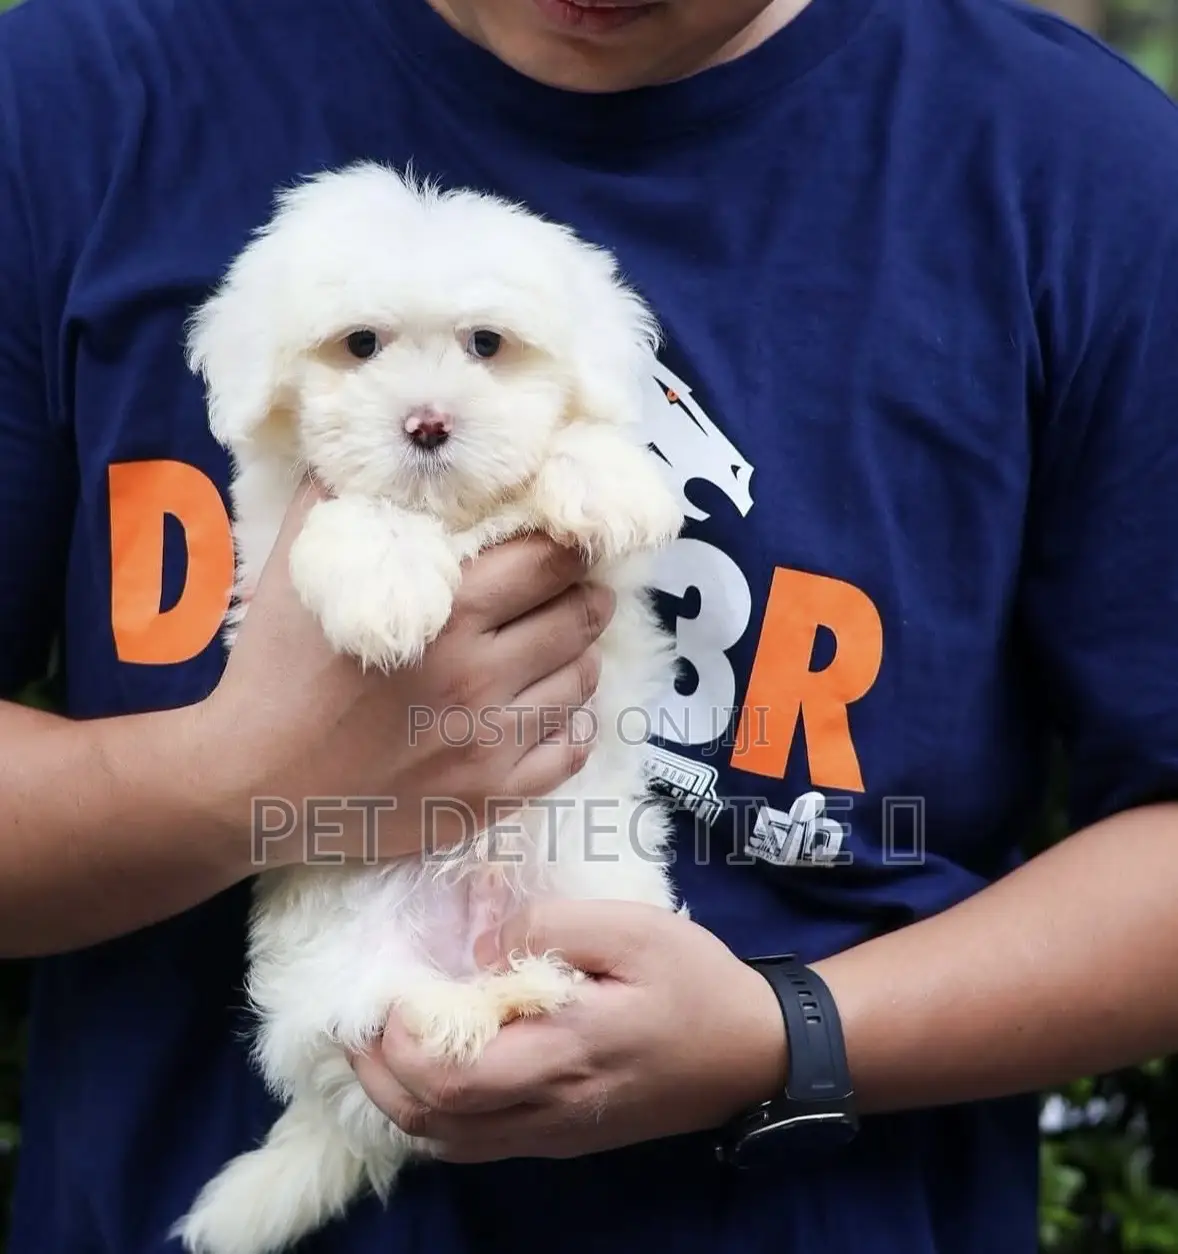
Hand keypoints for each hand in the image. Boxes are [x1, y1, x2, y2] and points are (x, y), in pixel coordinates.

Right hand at [186, 479, 613, 870]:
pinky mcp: (489, 797)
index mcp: (448, 609)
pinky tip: (556, 711)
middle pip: (578, 617)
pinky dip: (574, 727)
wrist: (248, 783)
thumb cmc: (275, 669)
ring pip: (581, 683)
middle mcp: (481, 675)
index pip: (551, 559)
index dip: (569, 544)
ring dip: (580, 657)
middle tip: (574, 590)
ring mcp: (489, 743)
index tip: (566, 542)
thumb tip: (385, 445)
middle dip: (583, 595)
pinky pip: (569, 755)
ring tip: (563, 647)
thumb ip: (345, 496)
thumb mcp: (304, 566)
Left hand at [350, 901, 787, 1160]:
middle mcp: (549, 1108)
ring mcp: (555, 1133)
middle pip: (432, 1121)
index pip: (449, 1078)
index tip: (383, 991)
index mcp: (564, 1053)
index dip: (397, 1043)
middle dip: (378, 1073)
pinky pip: (477, 1144)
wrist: (752, 1053)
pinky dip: (435, 1116)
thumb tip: (479, 938)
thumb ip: (551, 927)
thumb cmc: (695, 981)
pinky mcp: (564, 1138)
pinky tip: (432, 1073)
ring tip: (382, 1044)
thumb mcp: (633, 929)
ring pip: (448, 1142)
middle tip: (361, 1019)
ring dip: (399, 1099)